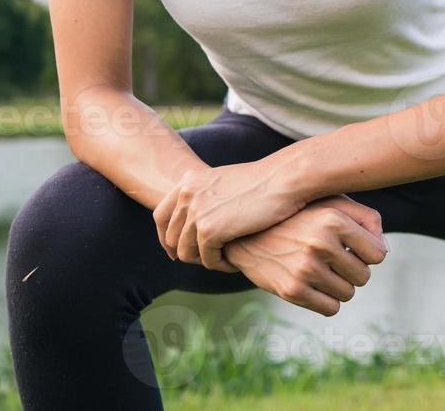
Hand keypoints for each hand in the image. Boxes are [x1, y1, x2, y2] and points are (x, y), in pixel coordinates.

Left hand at [153, 158, 306, 270]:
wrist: (284, 179)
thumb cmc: (264, 181)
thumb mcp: (225, 182)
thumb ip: (206, 196)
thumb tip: (196, 220)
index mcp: (188, 181)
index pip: (160, 216)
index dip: (166, 238)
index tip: (176, 251)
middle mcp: (186, 195)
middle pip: (171, 238)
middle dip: (188, 253)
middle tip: (209, 260)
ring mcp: (196, 212)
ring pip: (186, 253)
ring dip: (206, 261)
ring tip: (226, 260)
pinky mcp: (209, 230)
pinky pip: (207, 259)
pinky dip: (221, 265)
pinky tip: (236, 263)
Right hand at [223, 195, 390, 315]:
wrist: (246, 234)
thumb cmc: (299, 216)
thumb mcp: (332, 202)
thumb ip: (366, 217)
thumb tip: (383, 249)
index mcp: (334, 219)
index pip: (378, 254)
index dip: (368, 253)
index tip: (353, 249)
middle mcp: (320, 242)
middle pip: (363, 277)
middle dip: (352, 270)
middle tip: (334, 260)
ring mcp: (305, 268)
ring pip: (347, 294)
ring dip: (339, 286)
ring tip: (321, 269)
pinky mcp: (291, 290)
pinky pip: (330, 308)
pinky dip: (326, 300)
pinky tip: (313, 284)